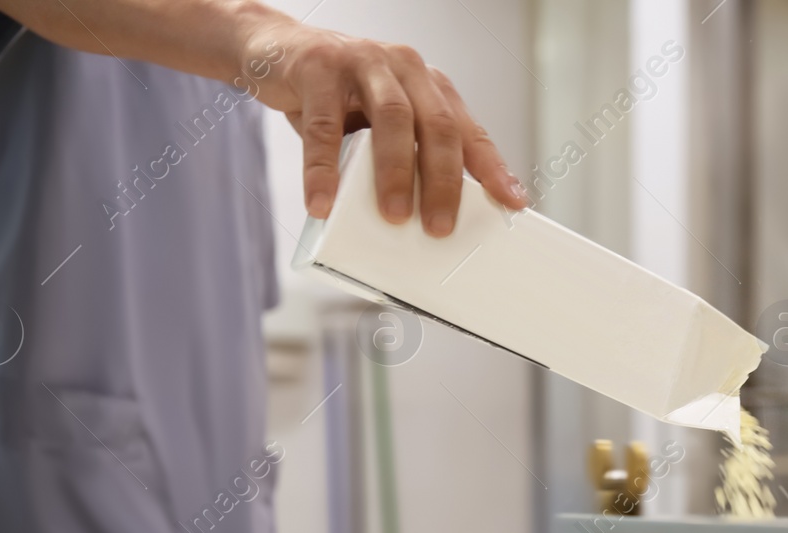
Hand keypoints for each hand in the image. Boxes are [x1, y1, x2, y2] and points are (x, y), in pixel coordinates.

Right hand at [244, 23, 528, 235]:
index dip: (492, 167)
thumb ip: (405, 154)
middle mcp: (404, 69)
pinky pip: (323, 127)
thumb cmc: (337, 95)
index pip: (468, 130)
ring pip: (392, 120)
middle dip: (443, 181)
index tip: (512, 202)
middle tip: (440, 227)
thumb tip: (424, 216)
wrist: (276, 49)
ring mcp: (363, 63)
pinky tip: (323, 202)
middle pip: (436, 126)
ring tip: (394, 217)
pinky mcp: (318, 68)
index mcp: (427, 86)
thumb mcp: (381, 119)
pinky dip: (323, 170)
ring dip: (396, 174)